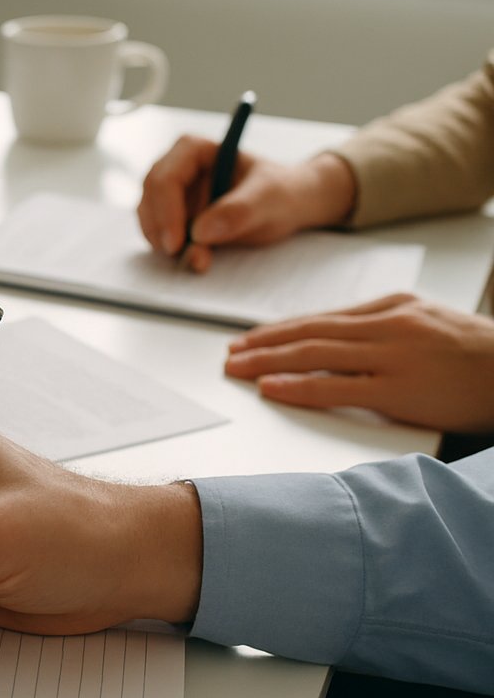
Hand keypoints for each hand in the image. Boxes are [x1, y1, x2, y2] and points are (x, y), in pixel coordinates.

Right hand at [138, 136, 356, 272]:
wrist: (290, 206)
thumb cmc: (282, 192)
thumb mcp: (270, 198)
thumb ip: (240, 211)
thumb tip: (201, 232)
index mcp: (195, 151)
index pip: (166, 177)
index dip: (165, 210)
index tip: (177, 243)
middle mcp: (177, 169)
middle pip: (150, 197)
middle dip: (161, 229)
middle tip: (180, 256)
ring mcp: (173, 195)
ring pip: (149, 217)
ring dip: (164, 242)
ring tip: (197, 259)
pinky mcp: (173, 217)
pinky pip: (157, 233)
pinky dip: (169, 249)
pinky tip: (193, 256)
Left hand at [225, 294, 493, 432]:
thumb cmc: (477, 356)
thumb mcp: (429, 324)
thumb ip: (384, 328)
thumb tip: (335, 339)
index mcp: (394, 307)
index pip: (323, 318)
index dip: (279, 329)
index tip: (248, 337)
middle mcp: (389, 325)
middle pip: (310, 332)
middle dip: (263, 343)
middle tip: (229, 353)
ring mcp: (393, 356)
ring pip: (314, 354)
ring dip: (267, 362)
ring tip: (236, 368)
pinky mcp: (398, 390)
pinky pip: (335, 386)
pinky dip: (297, 385)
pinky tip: (270, 386)